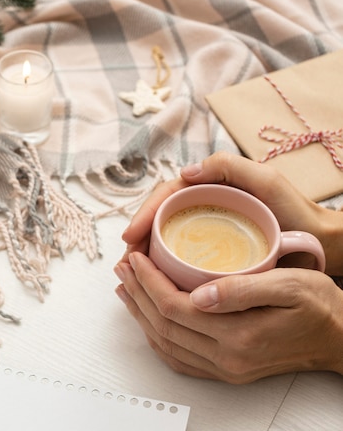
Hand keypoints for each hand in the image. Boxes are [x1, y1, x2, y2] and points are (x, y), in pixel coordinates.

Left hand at [115, 252, 342, 382]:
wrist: (340, 339)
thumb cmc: (320, 307)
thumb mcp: (290, 285)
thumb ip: (242, 290)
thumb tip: (199, 295)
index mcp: (239, 335)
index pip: (175, 307)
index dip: (149, 281)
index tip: (135, 258)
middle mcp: (227, 358)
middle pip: (163, 325)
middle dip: (137, 293)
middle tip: (123, 267)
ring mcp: (225, 368)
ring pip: (165, 343)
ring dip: (140, 314)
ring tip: (125, 288)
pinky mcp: (226, 371)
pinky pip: (179, 359)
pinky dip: (156, 337)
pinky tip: (147, 318)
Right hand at [121, 151, 342, 273]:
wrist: (320, 243)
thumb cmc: (296, 211)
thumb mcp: (266, 181)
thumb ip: (230, 167)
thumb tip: (183, 173)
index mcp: (209, 186)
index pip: (166, 196)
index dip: (144, 215)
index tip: (131, 238)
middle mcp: (203, 204)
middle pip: (159, 218)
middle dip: (137, 237)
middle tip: (125, 262)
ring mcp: (206, 228)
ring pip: (165, 237)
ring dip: (144, 253)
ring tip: (132, 273)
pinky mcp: (212, 249)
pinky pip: (180, 253)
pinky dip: (161, 265)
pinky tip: (153, 280)